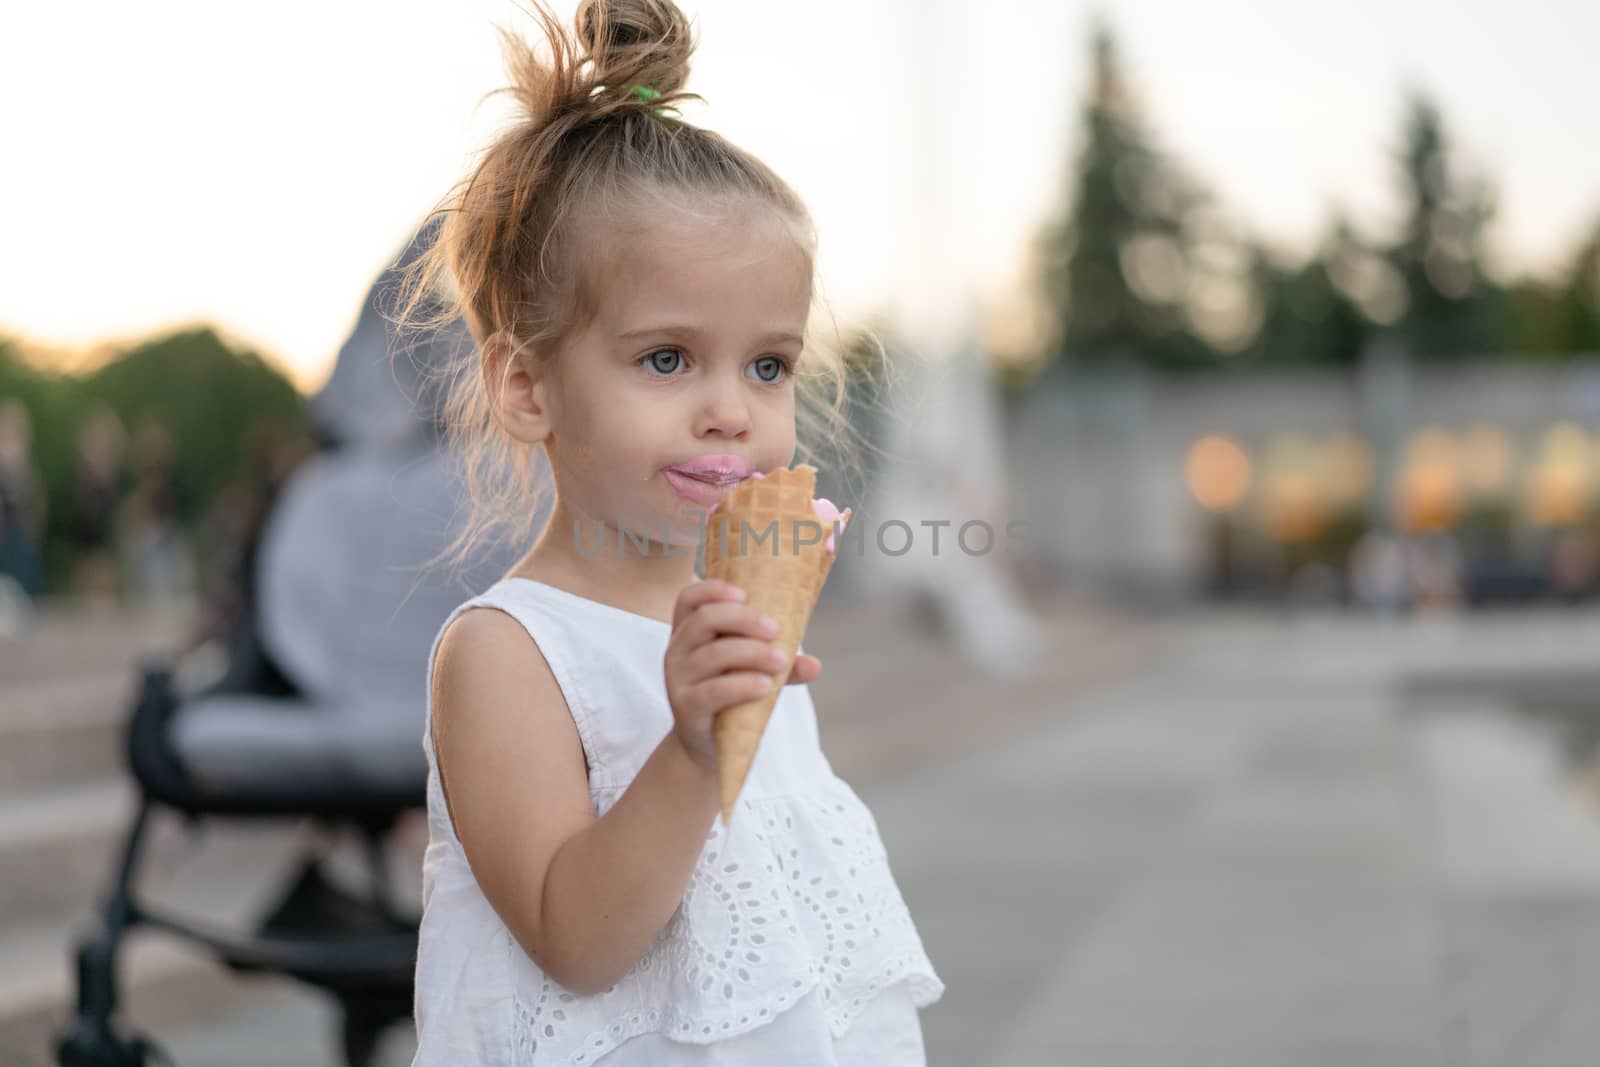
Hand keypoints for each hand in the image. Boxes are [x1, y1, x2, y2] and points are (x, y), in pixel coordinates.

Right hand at [664, 579, 820, 772]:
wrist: (711, 745)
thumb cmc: (734, 696)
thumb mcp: (757, 671)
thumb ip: (783, 664)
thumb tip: (815, 665)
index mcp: (689, 632)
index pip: (689, 598)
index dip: (713, 590)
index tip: (745, 594)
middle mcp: (677, 650)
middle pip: (704, 619)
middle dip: (744, 619)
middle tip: (775, 630)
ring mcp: (678, 679)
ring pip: (712, 655)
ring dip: (752, 653)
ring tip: (780, 661)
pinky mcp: (686, 707)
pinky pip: (712, 691)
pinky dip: (741, 685)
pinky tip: (765, 686)